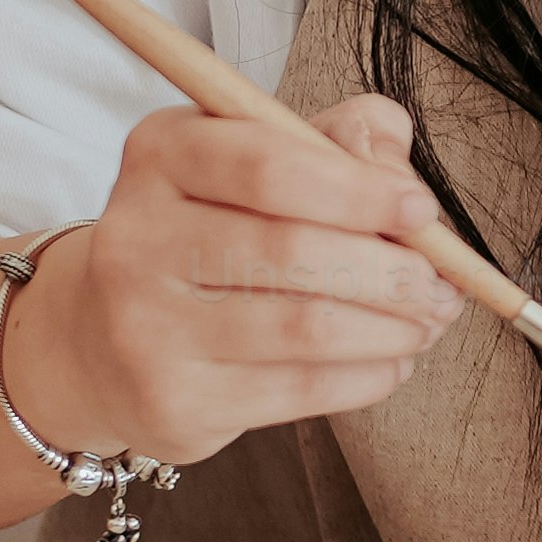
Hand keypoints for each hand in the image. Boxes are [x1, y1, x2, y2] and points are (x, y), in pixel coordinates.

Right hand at [15, 96, 464, 464]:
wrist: (100, 340)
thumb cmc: (209, 234)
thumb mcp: (261, 158)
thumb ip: (342, 140)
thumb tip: (402, 180)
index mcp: (161, 153)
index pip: (270, 164)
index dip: (362, 190)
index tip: (420, 210)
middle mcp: (136, 237)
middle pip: (293, 252)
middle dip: (393, 272)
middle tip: (442, 285)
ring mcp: (144, 327)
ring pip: (306, 328)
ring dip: (394, 328)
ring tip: (427, 321)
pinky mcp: (171, 402)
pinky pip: (300, 390)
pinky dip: (369, 376)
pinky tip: (390, 361)